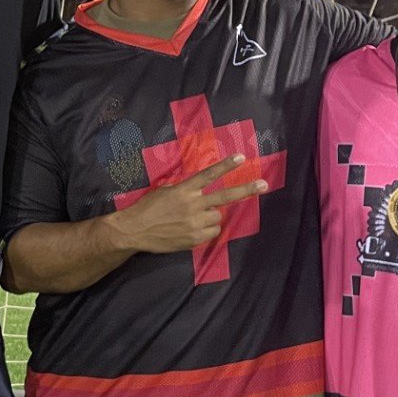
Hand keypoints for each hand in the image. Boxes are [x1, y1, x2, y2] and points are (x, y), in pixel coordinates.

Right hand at [108, 154, 269, 254]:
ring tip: (196, 218)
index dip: (225, 166)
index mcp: (184, 190)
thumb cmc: (147, 208)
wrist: (134, 230)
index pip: (208, 175)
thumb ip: (184, 190)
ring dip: (211, 216)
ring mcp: (195, 223)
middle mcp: (192, 205)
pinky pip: (212, 232)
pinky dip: (206, 229)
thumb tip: (198, 191)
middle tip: (263, 185)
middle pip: (224, 196)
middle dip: (246, 190)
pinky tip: (192, 229)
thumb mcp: (164, 191)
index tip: (241, 158)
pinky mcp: (195, 238)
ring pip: (218, 217)